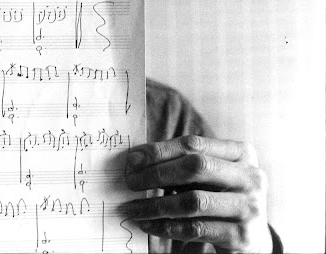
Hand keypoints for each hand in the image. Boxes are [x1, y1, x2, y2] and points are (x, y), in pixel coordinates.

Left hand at [124, 135, 271, 252]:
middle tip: (131, 183)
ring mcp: (250, 207)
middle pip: (196, 167)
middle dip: (157, 174)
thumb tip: (135, 160)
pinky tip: (148, 225)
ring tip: (133, 208)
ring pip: (193, 201)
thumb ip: (180, 163)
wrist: (251, 237)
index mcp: (241, 153)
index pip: (194, 144)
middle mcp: (251, 177)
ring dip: (156, 205)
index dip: (160, 150)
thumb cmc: (219, 196)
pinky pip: (195, 229)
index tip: (133, 160)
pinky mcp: (242, 235)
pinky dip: (166, 227)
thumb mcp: (208, 175)